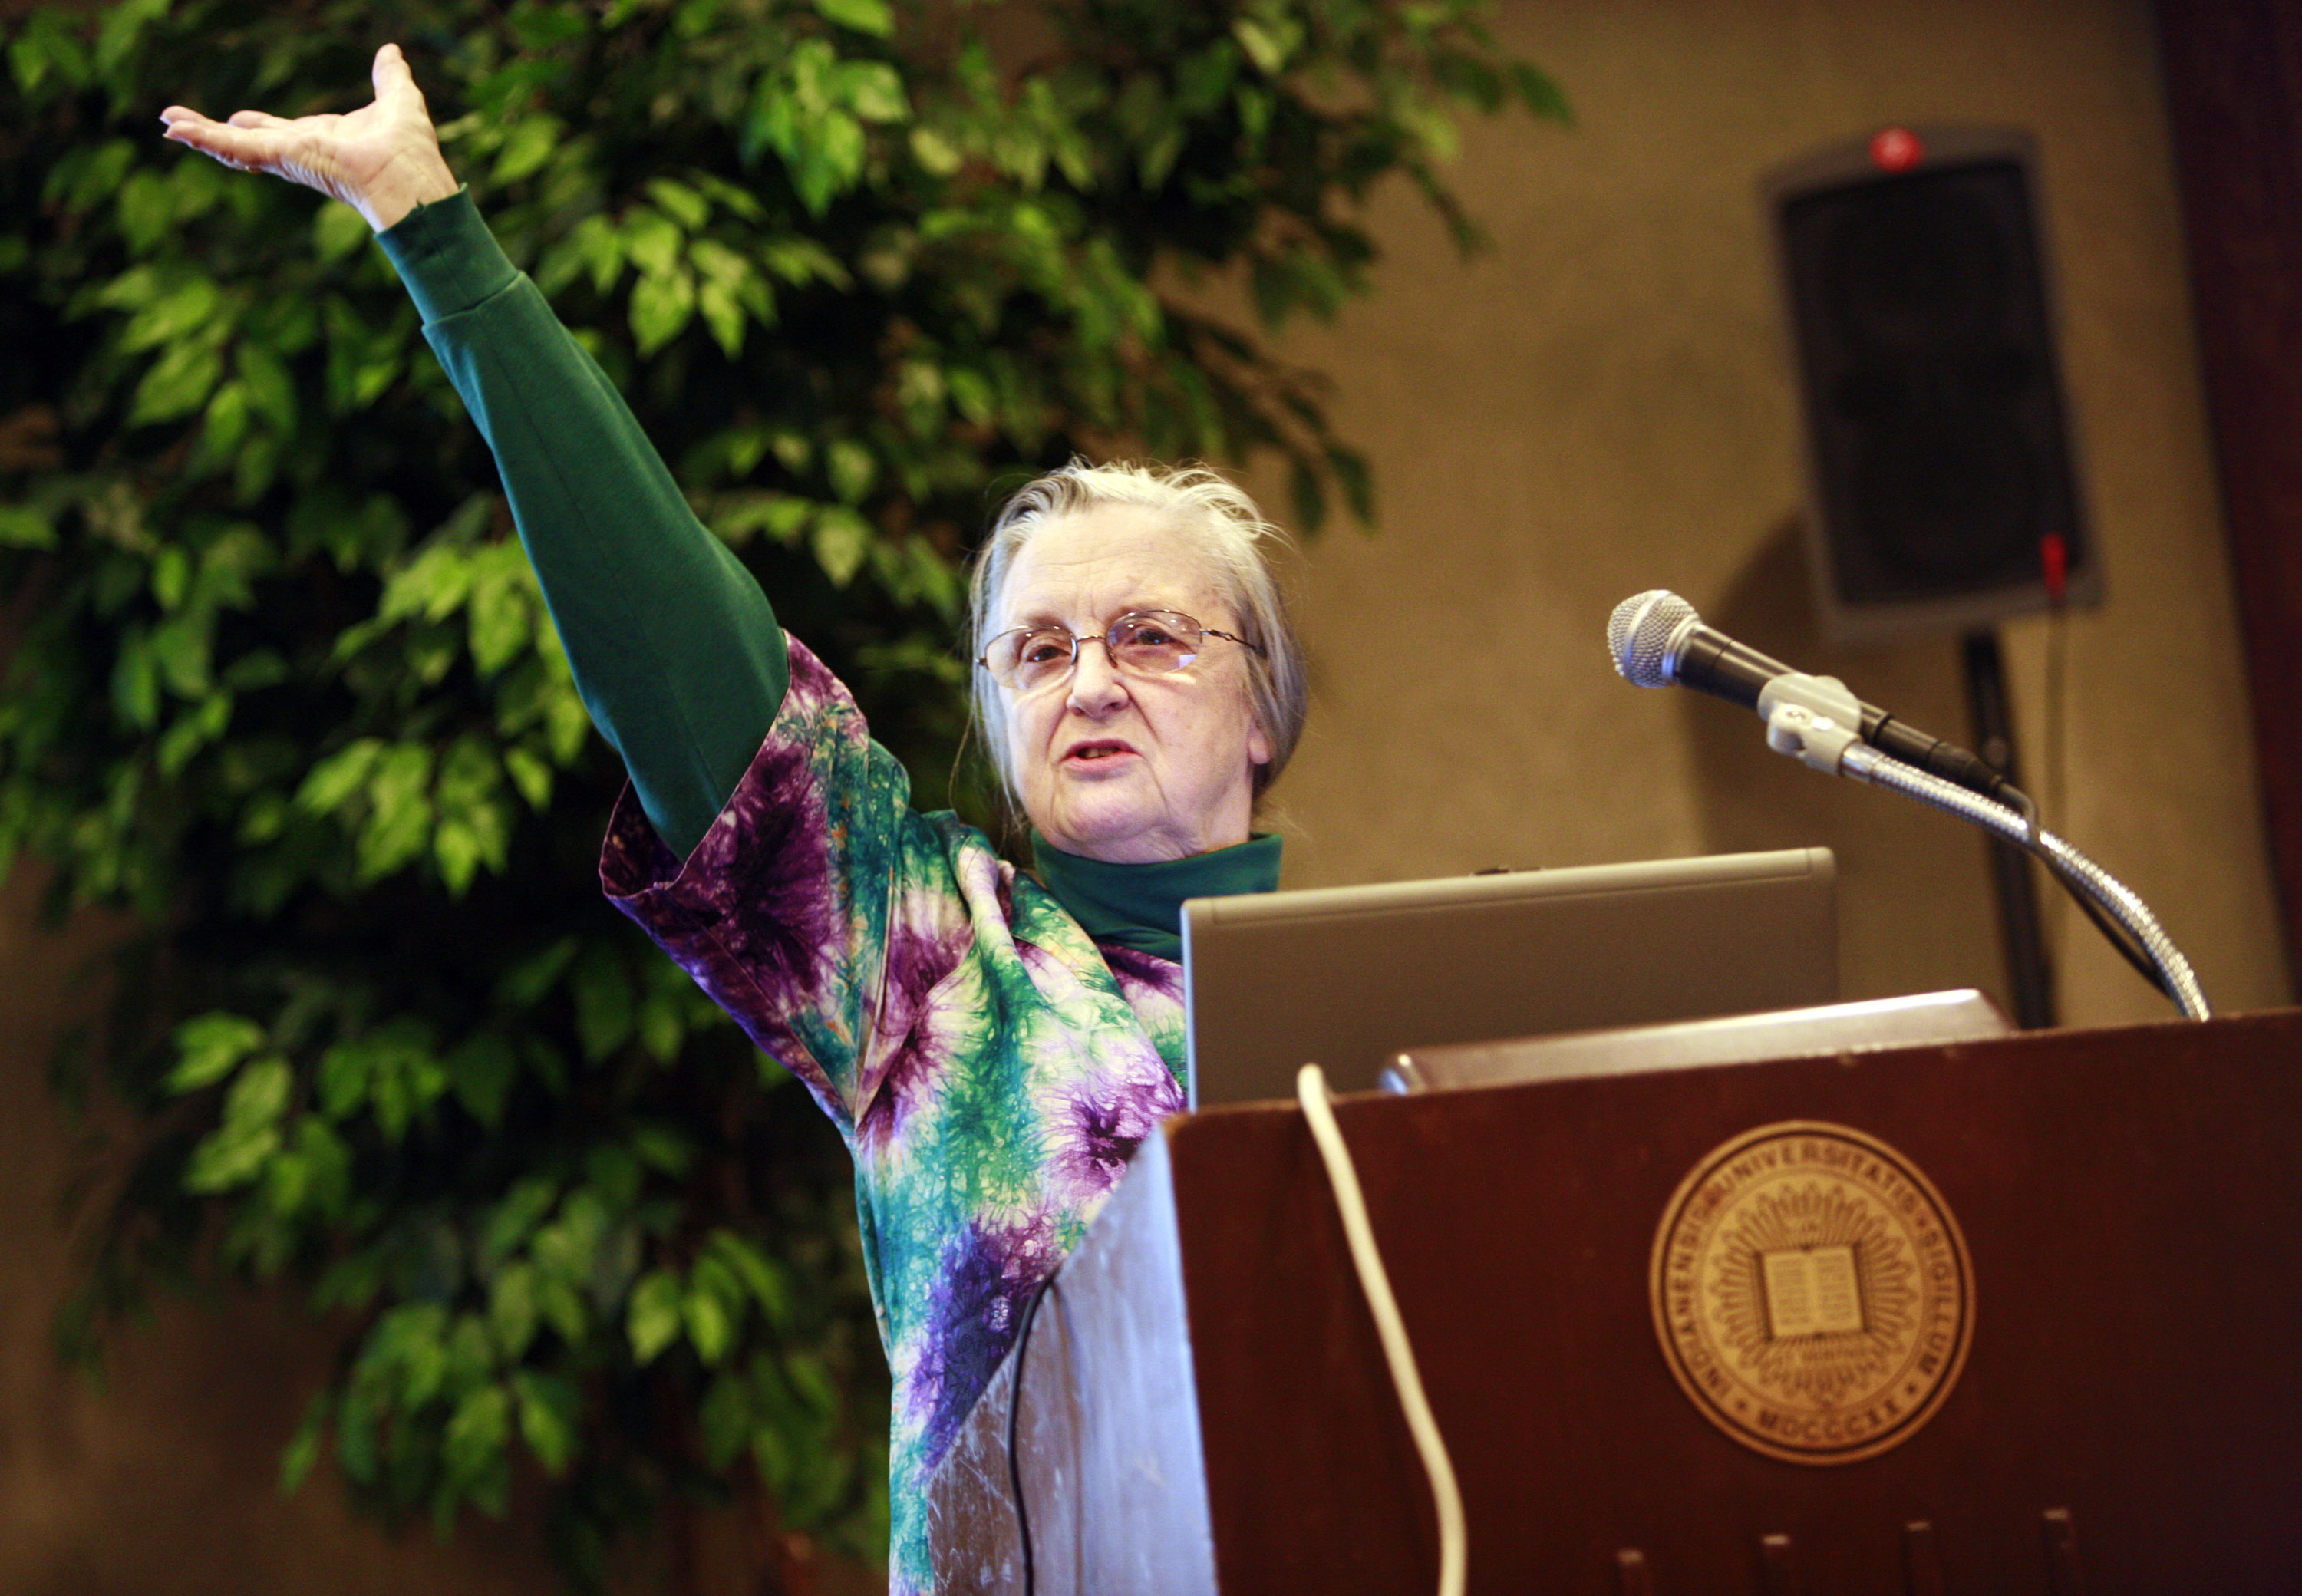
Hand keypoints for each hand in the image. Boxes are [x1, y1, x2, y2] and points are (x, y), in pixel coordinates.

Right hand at [159, 43, 458, 232]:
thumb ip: (390, 76)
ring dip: (200, 134)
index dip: (259, 125)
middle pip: (249, 141)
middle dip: (217, 134)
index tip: (238, 120)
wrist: (409, 176)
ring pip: (234, 146)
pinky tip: (175, 131)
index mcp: (324, 139)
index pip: (282, 131)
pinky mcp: (281, 157)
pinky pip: (235, 149)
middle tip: (184, 126)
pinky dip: (205, 139)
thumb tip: (391, 52)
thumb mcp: (397, 98)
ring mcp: (288, 156)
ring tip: (169, 124)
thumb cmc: (409, 148)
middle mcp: (302, 150)